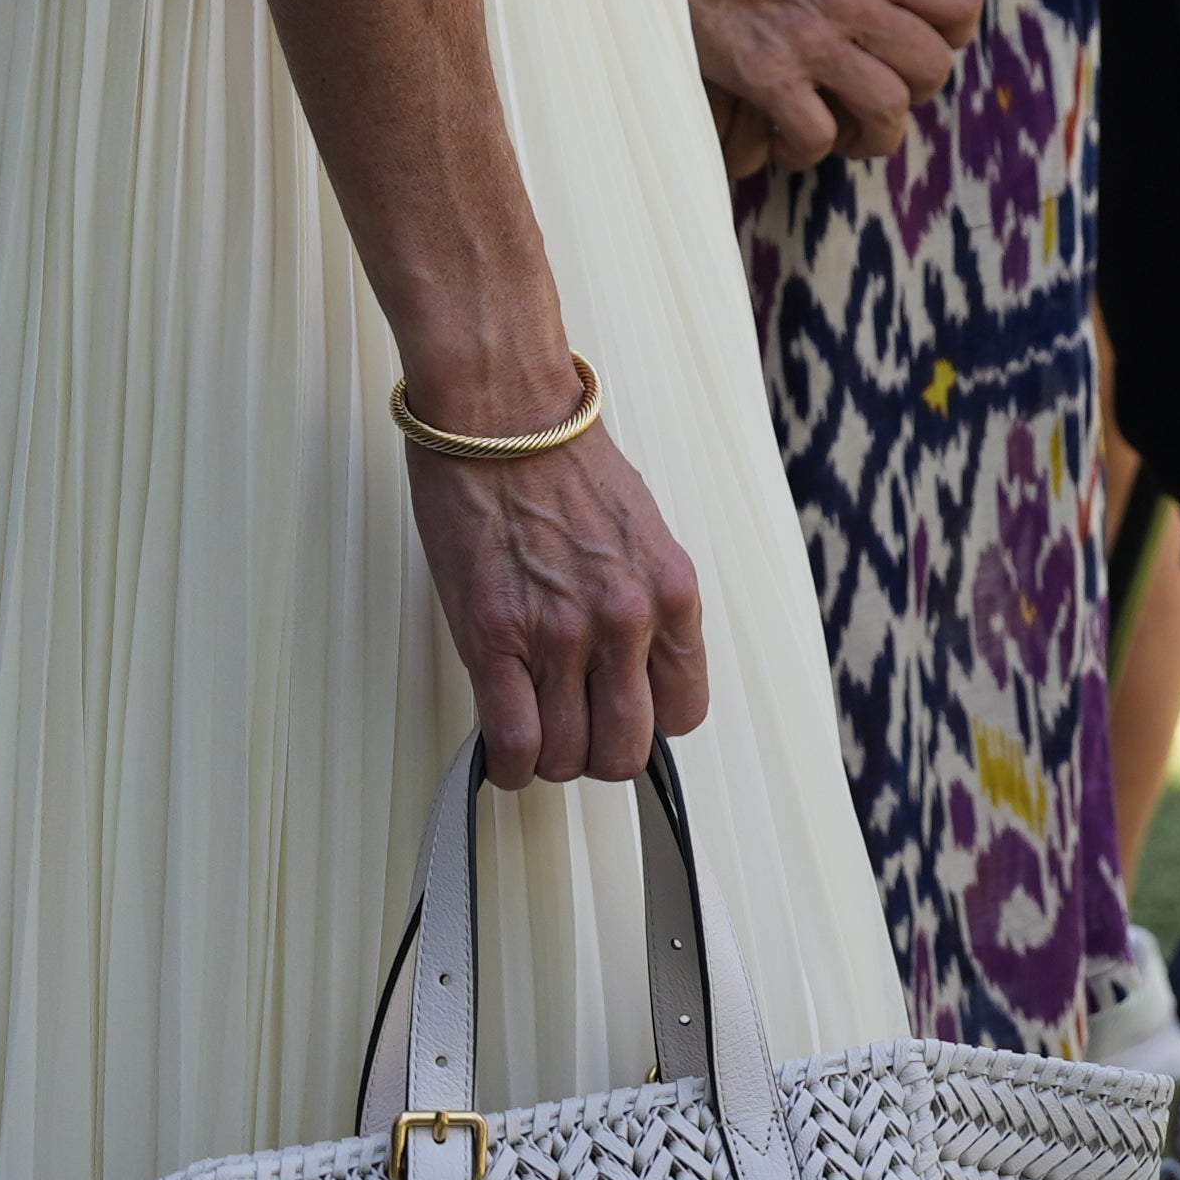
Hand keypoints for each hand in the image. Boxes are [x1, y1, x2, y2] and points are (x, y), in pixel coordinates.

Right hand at [399, 402, 708, 784]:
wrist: (500, 413)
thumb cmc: (561, 462)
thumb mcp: (640, 533)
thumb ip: (645, 603)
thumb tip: (632, 670)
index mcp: (672, 593)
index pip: (684, 711)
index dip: (647, 723)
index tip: (620, 714)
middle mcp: (627, 620)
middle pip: (626, 749)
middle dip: (598, 753)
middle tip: (573, 732)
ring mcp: (562, 633)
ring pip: (568, 755)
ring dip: (549, 758)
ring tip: (533, 732)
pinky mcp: (495, 638)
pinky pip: (515, 740)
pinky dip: (509, 765)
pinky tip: (504, 756)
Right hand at [675, 0, 987, 173]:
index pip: (960, 2)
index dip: (956, 33)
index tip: (933, 43)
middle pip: (933, 68)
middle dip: (918, 91)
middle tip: (887, 92)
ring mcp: (812, 42)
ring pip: (888, 111)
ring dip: (872, 133)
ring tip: (848, 131)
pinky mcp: (768, 78)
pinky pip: (818, 136)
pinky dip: (808, 150)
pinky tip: (790, 141)